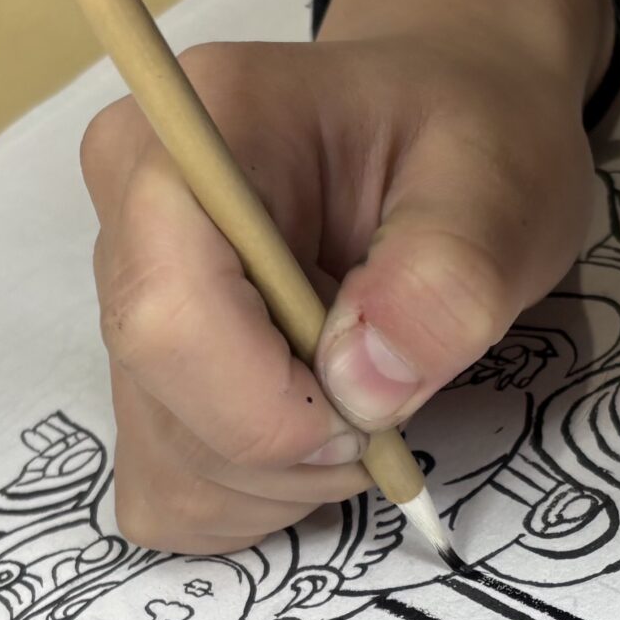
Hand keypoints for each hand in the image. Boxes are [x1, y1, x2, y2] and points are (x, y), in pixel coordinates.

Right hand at [79, 0, 619, 552]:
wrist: (444, 123)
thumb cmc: (469, 137)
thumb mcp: (502, 184)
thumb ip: (449, 274)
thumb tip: (363, 385)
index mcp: (197, 130)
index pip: (168, 314)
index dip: (274, 403)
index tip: (379, 400)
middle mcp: (128, 205)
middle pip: (165, 404)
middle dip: (300, 447)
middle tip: (394, 388)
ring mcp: (117, 292)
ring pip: (171, 464)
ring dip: (292, 477)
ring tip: (365, 386)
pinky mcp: (138, 372)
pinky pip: (173, 493)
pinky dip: (262, 496)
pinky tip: (316, 422)